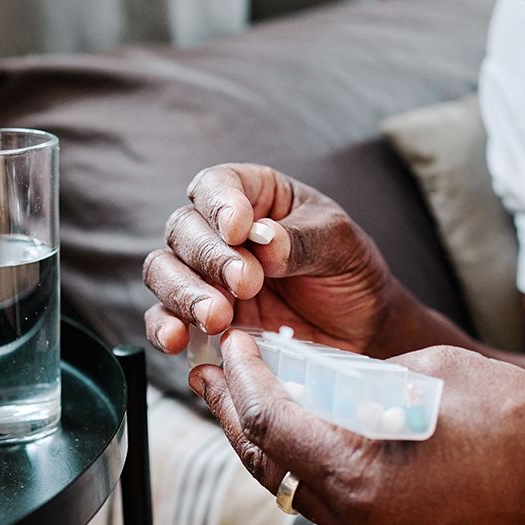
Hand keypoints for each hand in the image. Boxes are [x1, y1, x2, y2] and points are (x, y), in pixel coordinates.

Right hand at [142, 164, 396, 356]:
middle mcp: (219, 234)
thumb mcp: (342, 248)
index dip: (219, 204)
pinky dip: (163, 327)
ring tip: (217, 317)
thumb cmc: (350, 275)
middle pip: (183, 228)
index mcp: (255, 197)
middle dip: (209, 256)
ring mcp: (205, 278)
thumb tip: (265, 242)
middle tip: (246, 282)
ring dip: (182, 292)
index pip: (218, 185)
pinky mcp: (199, 322)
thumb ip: (303, 241)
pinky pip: (163, 318)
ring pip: (163, 271)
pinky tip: (179, 339)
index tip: (238, 229)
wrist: (361, 334)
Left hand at [189, 331, 524, 524]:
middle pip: (271, 465)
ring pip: (295, 489)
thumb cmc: (518, 421)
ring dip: (268, 443)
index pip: (274, 424)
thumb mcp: (429, 375)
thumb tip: (323, 374)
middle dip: (237, 415)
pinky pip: (330, 502)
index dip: (247, 380)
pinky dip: (308, 464)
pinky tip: (303, 430)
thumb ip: (363, 377)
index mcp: (362, 478)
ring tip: (245, 400)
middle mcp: (360, 523)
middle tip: (211, 375)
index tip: (235, 344)